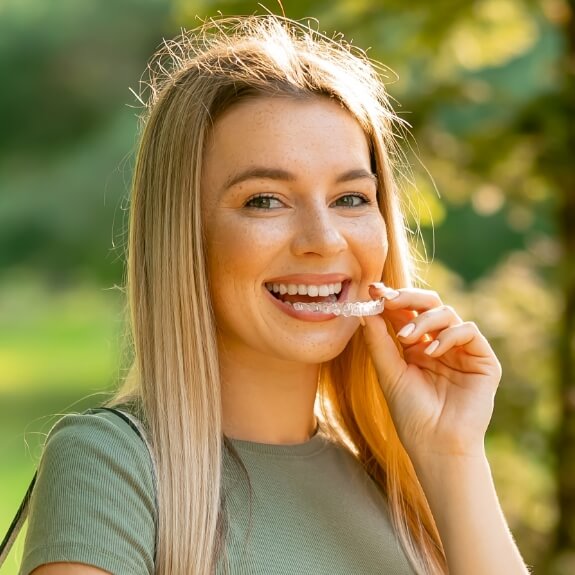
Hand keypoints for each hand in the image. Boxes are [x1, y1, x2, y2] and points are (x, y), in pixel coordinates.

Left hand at [361, 283, 501, 462]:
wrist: (435, 445)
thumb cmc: (410, 414)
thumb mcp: (389, 373)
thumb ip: (379, 342)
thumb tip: (366, 310)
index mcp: (417, 346)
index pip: (405, 314)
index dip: (390, 299)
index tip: (373, 290)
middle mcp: (439, 344)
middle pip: (428, 305)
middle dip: (407, 298)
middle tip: (388, 298)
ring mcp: (462, 351)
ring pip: (447, 313)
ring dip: (423, 320)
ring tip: (406, 339)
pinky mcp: (483, 361)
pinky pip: (469, 331)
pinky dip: (448, 335)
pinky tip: (430, 352)